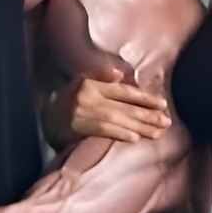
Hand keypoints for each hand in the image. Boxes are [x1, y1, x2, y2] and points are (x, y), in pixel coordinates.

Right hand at [45, 67, 169, 147]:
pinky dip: (120, 133)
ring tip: (157, 132)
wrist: (45, 120)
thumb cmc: (69, 102)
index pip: (123, 91)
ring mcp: (81, 111)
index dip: (144, 98)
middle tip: (166, 122)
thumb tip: (120, 74)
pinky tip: (135, 138)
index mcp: (90, 83)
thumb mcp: (82, 83)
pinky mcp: (76, 127)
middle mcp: (87, 95)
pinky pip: (103, 130)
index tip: (163, 105)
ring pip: (116, 119)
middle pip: (123, 106)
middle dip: (147, 115)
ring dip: (139, 126)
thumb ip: (102, 77)